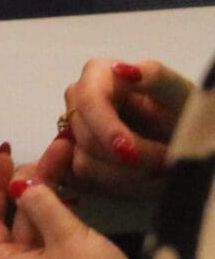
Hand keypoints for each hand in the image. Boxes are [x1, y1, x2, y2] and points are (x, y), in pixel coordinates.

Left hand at [0, 143, 140, 258]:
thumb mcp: (67, 237)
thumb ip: (40, 204)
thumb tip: (19, 184)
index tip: (7, 153)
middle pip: (15, 218)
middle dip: (32, 183)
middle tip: (56, 150)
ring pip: (37, 226)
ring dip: (49, 195)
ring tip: (66, 162)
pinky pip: (54, 240)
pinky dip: (60, 217)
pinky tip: (72, 198)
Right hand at [58, 58, 191, 197]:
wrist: (183, 138)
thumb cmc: (182, 111)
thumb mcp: (180, 92)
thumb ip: (156, 78)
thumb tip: (125, 71)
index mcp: (97, 75)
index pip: (88, 102)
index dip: (106, 129)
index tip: (130, 153)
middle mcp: (78, 102)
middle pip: (86, 138)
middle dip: (130, 158)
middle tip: (167, 162)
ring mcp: (74, 133)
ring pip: (85, 165)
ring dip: (128, 177)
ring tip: (161, 170)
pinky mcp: (77, 161)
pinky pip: (84, 183)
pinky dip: (117, 187)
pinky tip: (141, 180)